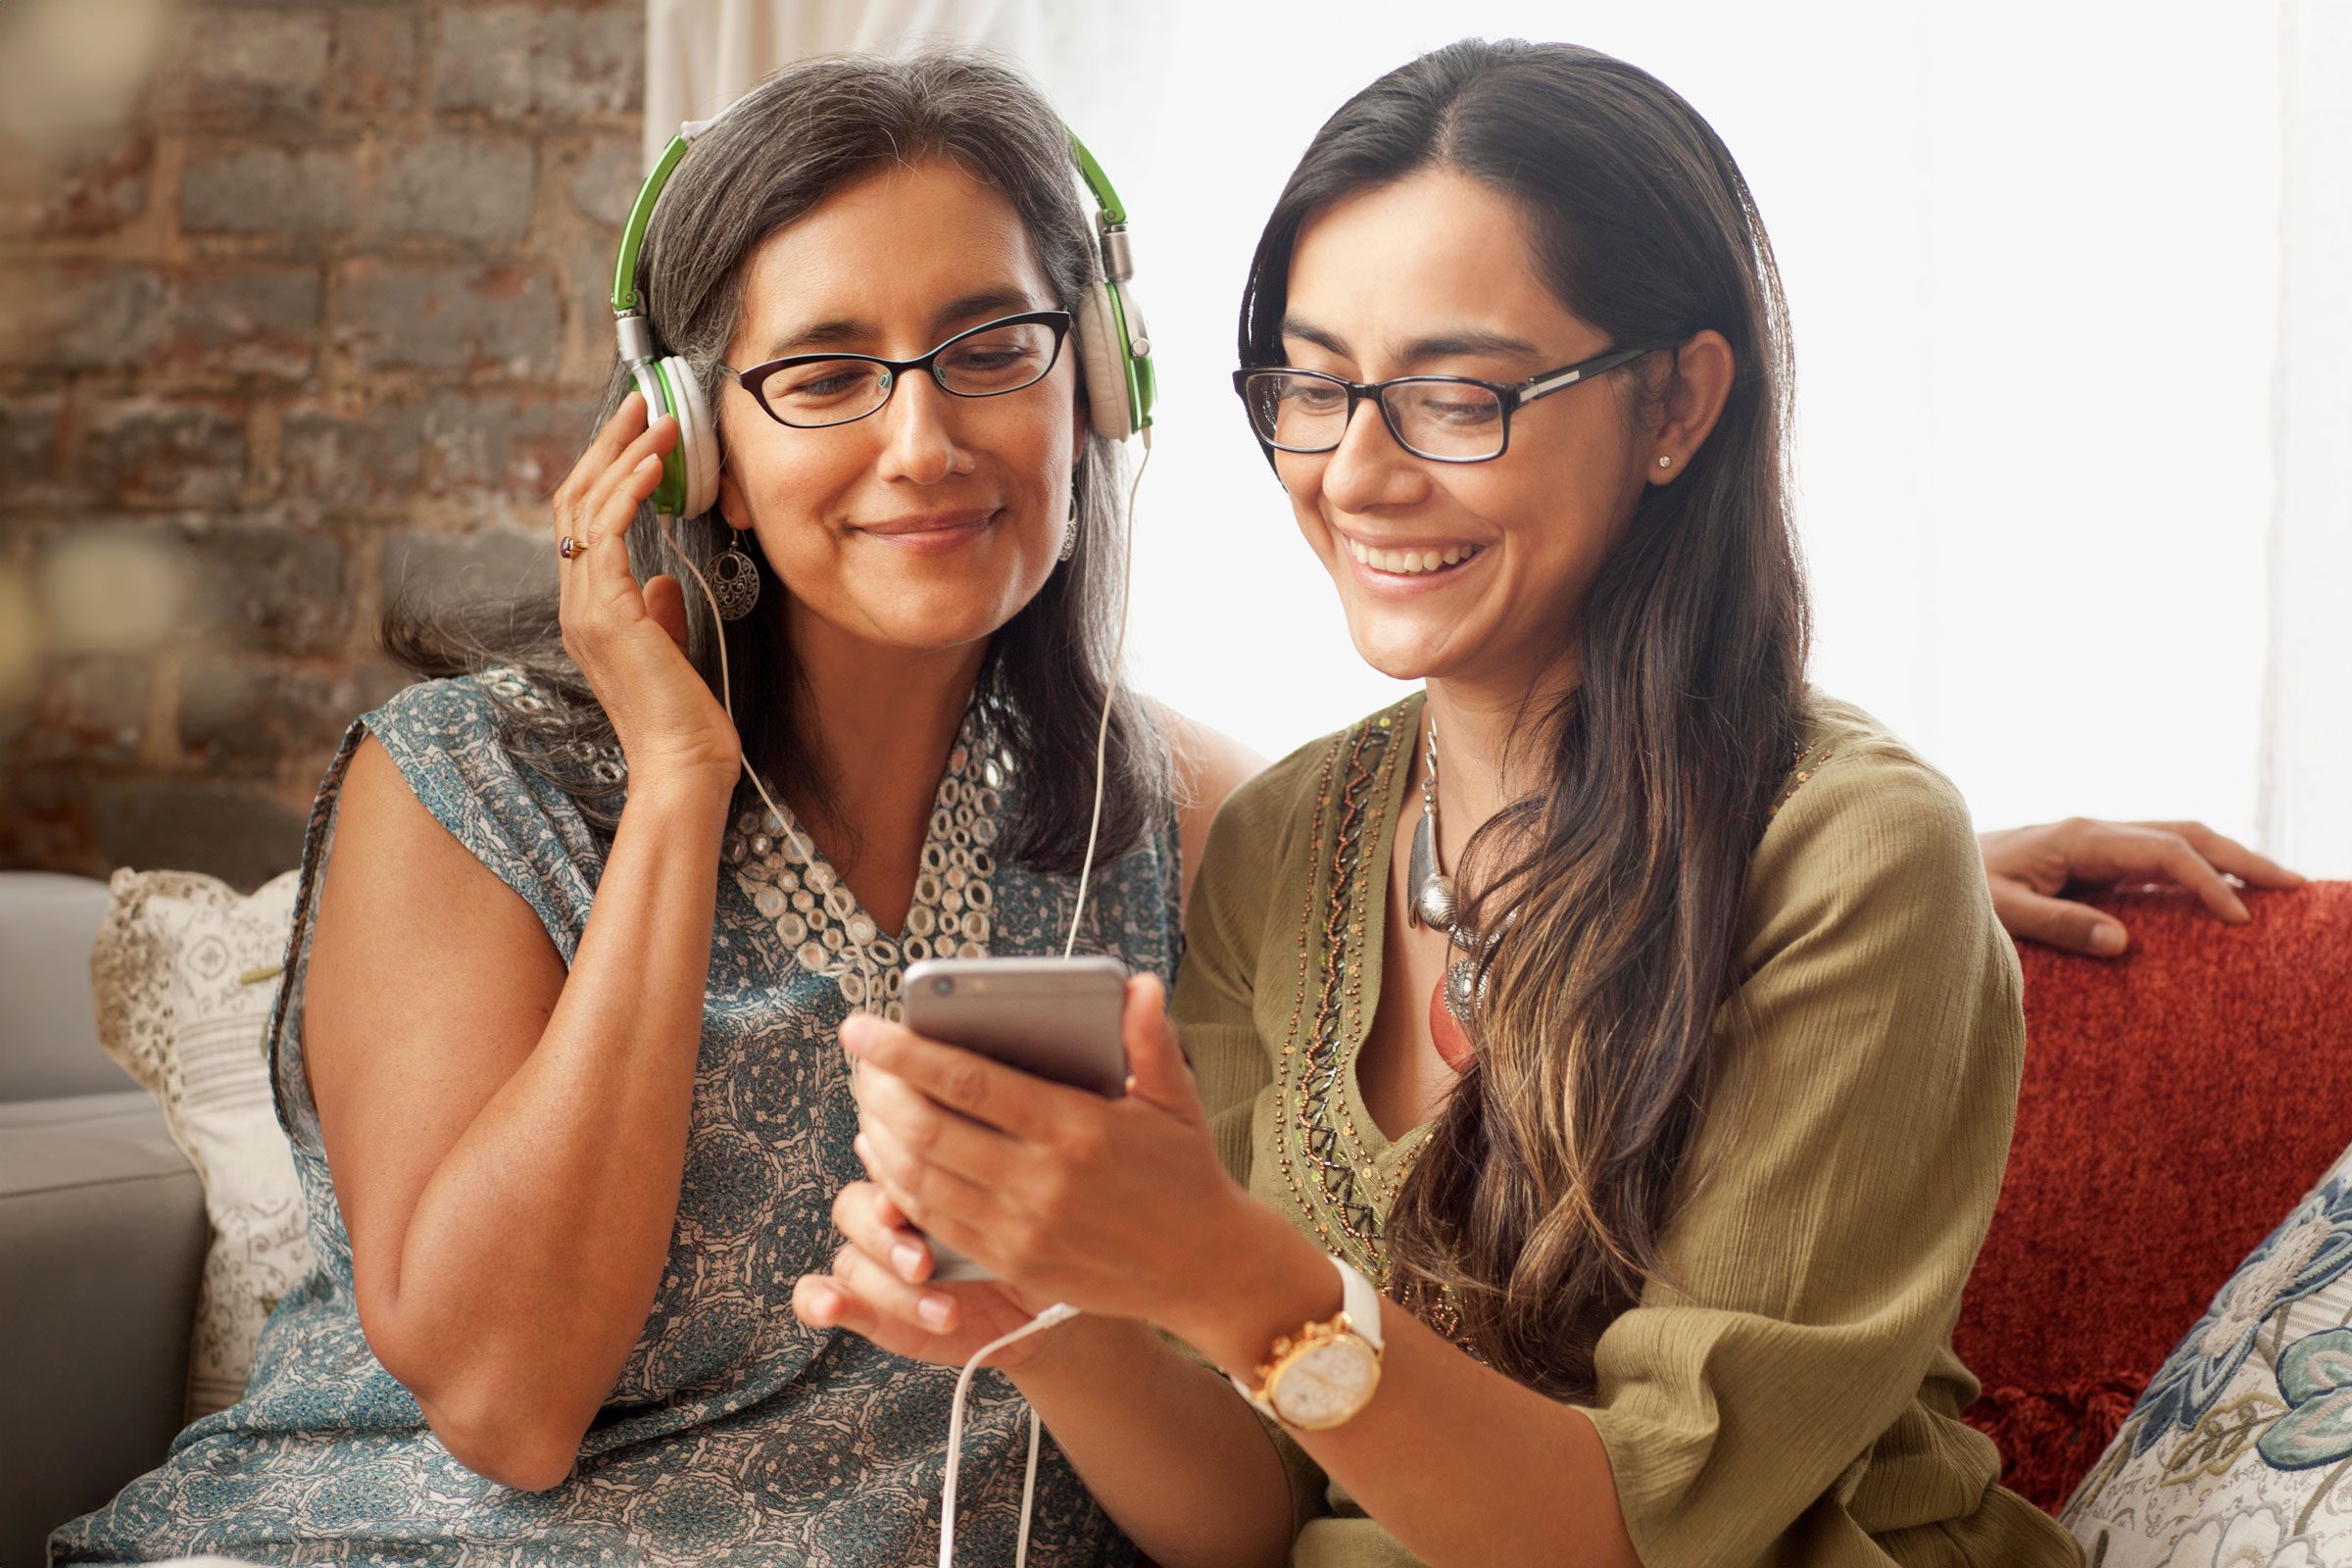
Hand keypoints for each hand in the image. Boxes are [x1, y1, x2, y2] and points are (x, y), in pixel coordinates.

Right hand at [553, 391, 741, 787]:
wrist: (683, 768)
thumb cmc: (684, 721)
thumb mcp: (671, 652)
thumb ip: (658, 615)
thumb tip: (661, 584)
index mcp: (588, 611)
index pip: (583, 522)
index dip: (606, 471)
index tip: (638, 433)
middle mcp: (575, 604)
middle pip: (573, 502)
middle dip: (606, 446)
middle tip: (639, 403)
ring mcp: (583, 608)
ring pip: (584, 507)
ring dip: (622, 456)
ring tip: (656, 418)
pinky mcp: (605, 613)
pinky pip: (606, 531)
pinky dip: (628, 490)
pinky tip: (654, 463)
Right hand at [790, 1180, 1064, 1370]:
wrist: (1035, 1307)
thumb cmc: (1030, 1243)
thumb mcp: (1018, 1211)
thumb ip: (983, 1179)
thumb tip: (959, 1129)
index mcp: (918, 1178)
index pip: (882, 1166)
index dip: (889, 1185)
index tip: (906, 1208)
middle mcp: (888, 1214)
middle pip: (855, 1208)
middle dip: (887, 1240)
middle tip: (924, 1264)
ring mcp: (873, 1259)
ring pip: (850, 1259)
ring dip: (887, 1287)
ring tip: (945, 1312)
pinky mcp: (864, 1304)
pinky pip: (818, 1295)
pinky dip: (818, 1300)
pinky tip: (832, 1308)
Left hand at [836, 975, 1258, 1335]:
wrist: (1202, 1267)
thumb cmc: (1185, 1170)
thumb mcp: (1178, 1099)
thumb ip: (1151, 1039)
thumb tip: (1135, 983)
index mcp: (1076, 1128)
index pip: (968, 1081)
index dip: (904, 1053)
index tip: (861, 1029)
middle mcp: (1041, 1182)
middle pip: (928, 1131)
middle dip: (878, 1092)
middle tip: (858, 1062)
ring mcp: (1021, 1229)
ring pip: (920, 1180)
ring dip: (879, 1138)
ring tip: (867, 1102)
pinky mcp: (1012, 1263)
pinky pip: (935, 1222)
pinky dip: (900, 1187)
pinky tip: (889, 1156)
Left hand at [1980, 817, 2305, 956]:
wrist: (1934, 860)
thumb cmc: (1963, 886)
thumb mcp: (2001, 911)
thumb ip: (2058, 924)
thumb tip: (2122, 942)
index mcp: (2079, 838)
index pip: (2163, 853)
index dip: (2206, 882)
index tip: (2239, 918)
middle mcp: (2096, 831)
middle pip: (2185, 833)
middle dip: (2242, 857)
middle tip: (2293, 886)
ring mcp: (2098, 842)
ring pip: (2178, 839)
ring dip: (2228, 857)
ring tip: (2276, 885)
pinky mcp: (2095, 858)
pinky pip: (2159, 859)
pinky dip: (2199, 869)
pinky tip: (2223, 891)